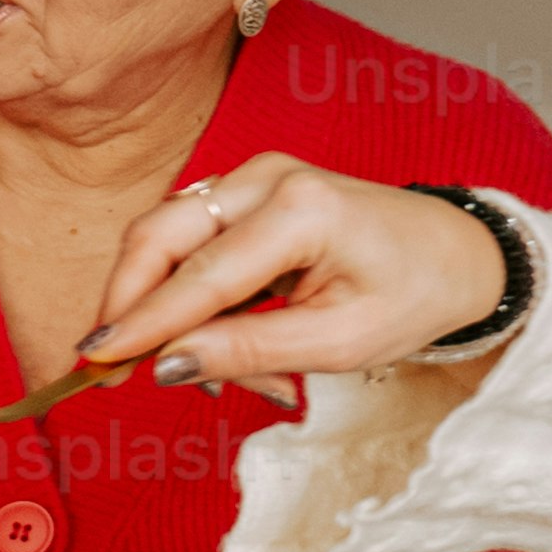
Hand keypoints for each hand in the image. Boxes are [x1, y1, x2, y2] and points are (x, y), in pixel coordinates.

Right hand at [72, 157, 515, 389]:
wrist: (456, 254)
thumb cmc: (413, 295)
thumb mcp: (342, 343)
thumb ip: (250, 351)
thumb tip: (167, 365)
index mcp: (302, 209)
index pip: (200, 274)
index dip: (142, 322)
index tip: (95, 361)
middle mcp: (267, 178)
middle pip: (160, 235)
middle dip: (128, 303)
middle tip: (106, 368)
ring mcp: (254, 179)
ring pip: (168, 241)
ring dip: (165, 308)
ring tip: (209, 372)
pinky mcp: (247, 194)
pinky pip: (192, 245)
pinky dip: (190, 298)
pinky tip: (221, 345)